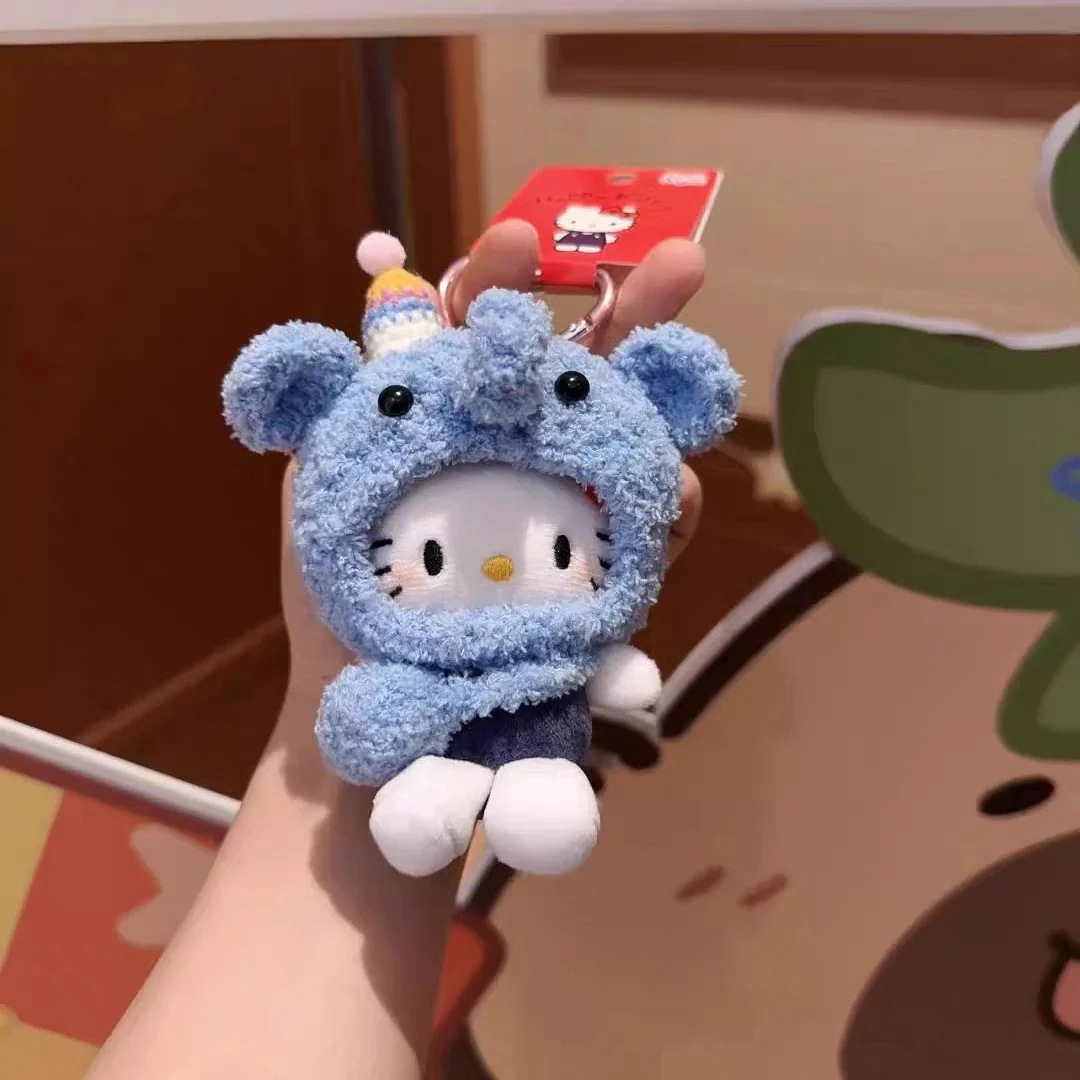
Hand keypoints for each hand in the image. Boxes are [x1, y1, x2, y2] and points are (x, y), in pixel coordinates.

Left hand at [282, 219, 706, 718]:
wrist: (368, 713)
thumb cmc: (332, 599)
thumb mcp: (320, 484)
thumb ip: (347, 396)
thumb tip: (392, 300)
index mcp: (448, 422)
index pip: (480, 330)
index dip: (501, 281)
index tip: (523, 244)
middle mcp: (516, 454)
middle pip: (581, 362)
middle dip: (632, 305)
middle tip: (682, 262)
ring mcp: (565, 508)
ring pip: (632, 433)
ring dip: (664, 397)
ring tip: (685, 367)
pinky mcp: (603, 568)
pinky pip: (654, 522)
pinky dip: (673, 500)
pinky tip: (674, 492)